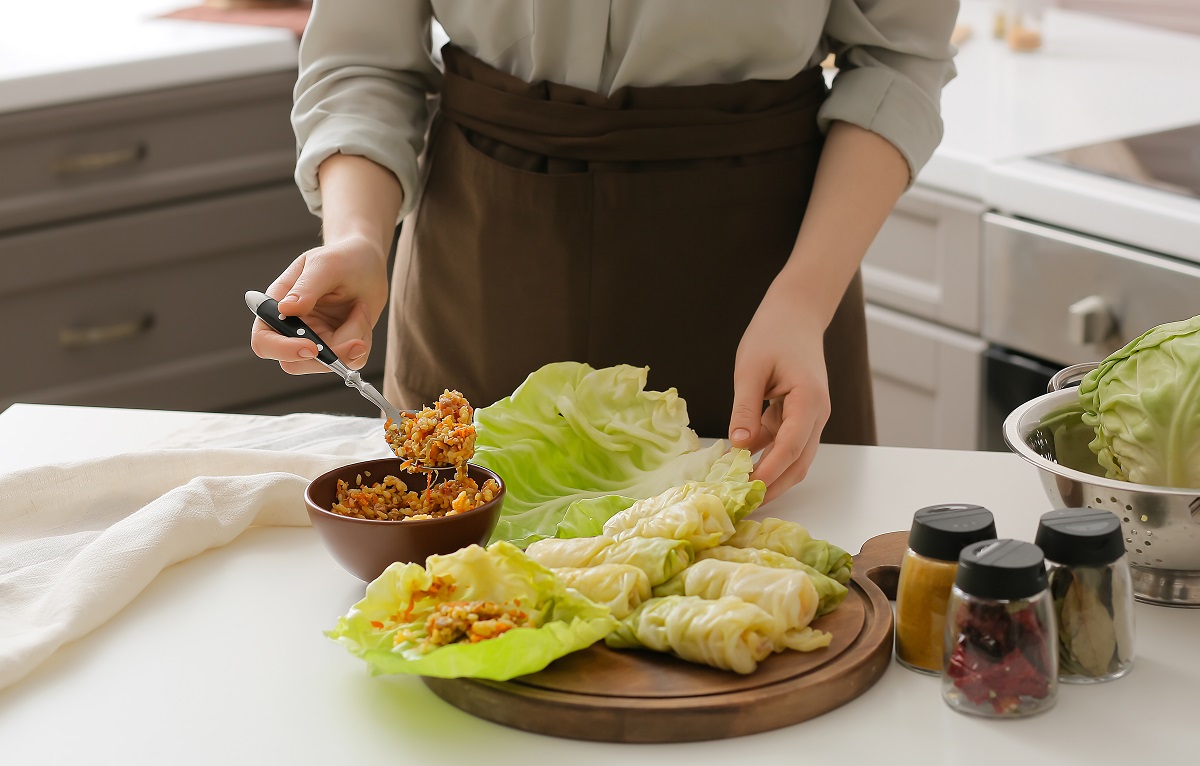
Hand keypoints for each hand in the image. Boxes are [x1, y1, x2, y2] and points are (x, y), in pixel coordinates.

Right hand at [249, 234, 389, 374]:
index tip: (312, 347)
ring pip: (329, 363)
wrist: (368, 263)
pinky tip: (362, 315)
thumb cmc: (342, 258)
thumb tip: (285, 308)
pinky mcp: (337, 347)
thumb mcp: (325, 266)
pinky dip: (363, 340)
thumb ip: (306, 287)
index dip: (282, 350)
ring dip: (353, 338)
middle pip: (296, 363)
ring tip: (360, 307)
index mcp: (277, 306)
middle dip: (330, 354)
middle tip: (357, 341)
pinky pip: (351, 361)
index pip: (264, 341)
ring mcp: (315, 340)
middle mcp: (293, 328)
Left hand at [728, 277, 831, 502]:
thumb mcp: (750, 368)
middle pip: (799, 462)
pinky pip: (784, 444)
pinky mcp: (798, 416)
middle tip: (744, 504)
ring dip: (770, 475)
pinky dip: (766, 457)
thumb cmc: (773, 333)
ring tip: (740, 491)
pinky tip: (740, 464)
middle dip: (774, 486)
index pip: (791, 446)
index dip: (770, 471)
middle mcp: (816, 414)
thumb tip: (738, 446)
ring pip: (794, 458)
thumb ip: (745, 408)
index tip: (748, 490)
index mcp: (809, 400)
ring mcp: (810, 417)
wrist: (795, 313)